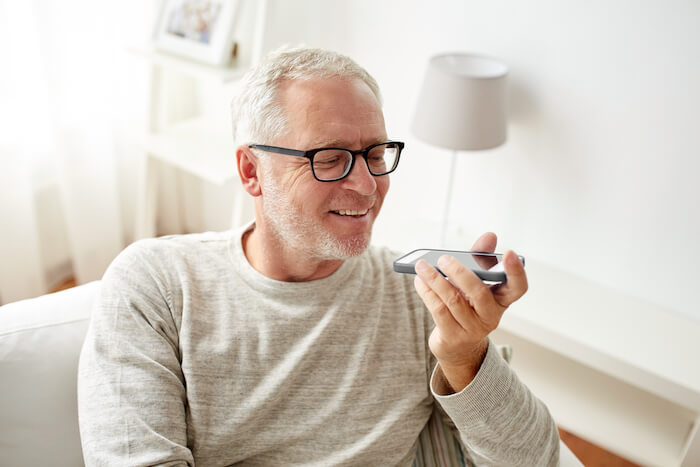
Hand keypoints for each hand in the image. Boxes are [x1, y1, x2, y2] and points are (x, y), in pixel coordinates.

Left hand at [414, 232, 527, 391]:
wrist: (458, 345)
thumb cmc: (468, 305)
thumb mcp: (476, 282)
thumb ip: (481, 258)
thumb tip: (490, 236)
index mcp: (502, 300)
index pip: (518, 287)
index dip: (517, 272)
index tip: (510, 253)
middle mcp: (491, 316)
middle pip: (478, 292)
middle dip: (459, 273)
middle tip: (443, 259)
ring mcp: (472, 329)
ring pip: (453, 300)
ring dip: (434, 280)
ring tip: (421, 266)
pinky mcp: (453, 337)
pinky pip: (438, 310)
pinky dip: (427, 293)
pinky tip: (419, 281)